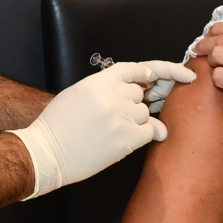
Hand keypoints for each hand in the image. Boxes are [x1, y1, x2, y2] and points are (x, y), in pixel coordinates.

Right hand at [11, 60, 193, 197]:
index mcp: (99, 81)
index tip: (176, 74)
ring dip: (139, 121)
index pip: (137, 69)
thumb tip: (136, 87)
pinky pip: (153, 130)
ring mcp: (120, 116)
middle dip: (138, 104)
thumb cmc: (58, 126)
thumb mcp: (79, 93)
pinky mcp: (126, 138)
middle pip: (141, 94)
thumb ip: (106, 86)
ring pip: (146, 113)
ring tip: (117, 132)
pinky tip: (150, 137)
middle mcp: (112, 95)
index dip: (159, 70)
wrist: (46, 153)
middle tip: (129, 114)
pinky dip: (155, 134)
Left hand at [192, 21, 222, 138]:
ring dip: (209, 58)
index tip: (212, 34)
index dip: (218, 29)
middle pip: (220, 37)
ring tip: (209, 64)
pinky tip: (222, 81)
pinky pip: (218, 75)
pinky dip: (217, 78)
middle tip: (199, 47)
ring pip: (215, 54)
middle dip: (206, 42)